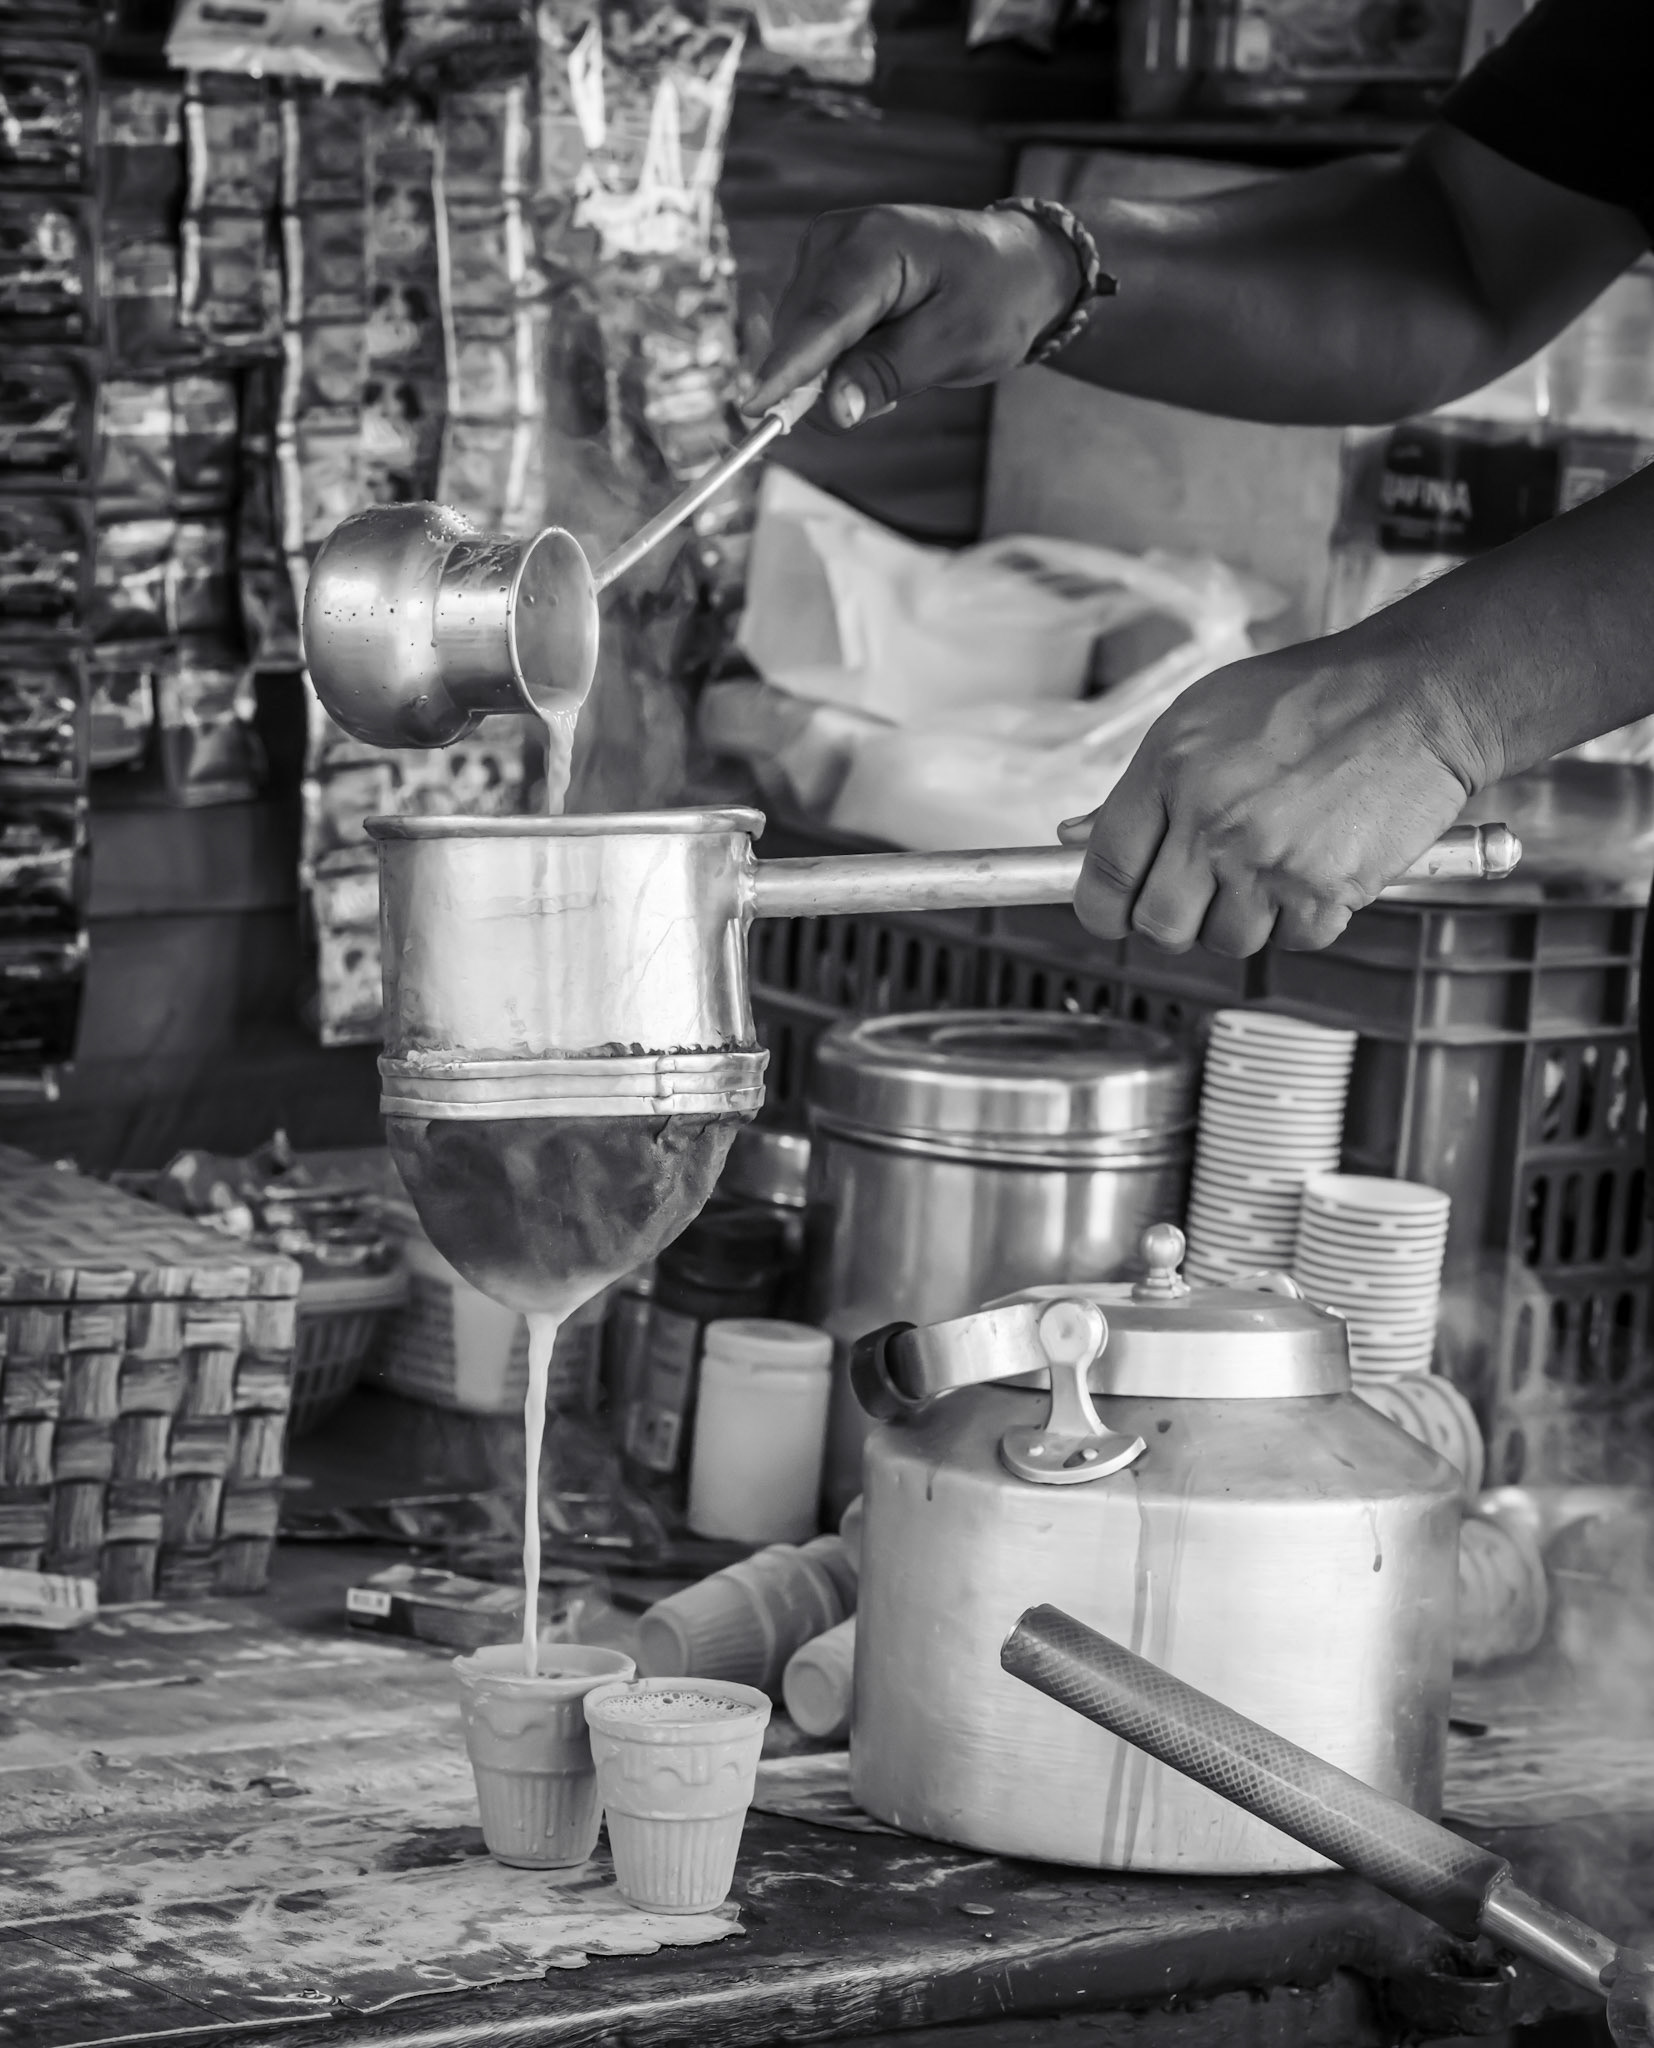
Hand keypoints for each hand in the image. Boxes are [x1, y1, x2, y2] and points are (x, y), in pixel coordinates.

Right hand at [745, 204, 1080, 429]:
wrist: (1017, 266)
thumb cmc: (996, 298)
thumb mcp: (955, 345)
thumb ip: (888, 374)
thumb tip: (832, 410)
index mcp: (873, 244)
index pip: (819, 321)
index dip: (786, 371)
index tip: (753, 410)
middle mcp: (835, 238)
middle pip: (800, 336)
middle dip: (828, 381)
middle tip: (894, 391)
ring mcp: (824, 253)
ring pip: (799, 341)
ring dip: (836, 372)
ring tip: (899, 361)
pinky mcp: (822, 274)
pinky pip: (809, 336)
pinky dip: (837, 359)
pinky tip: (881, 350)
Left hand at [1060, 629, 1480, 956]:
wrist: (1416, 696)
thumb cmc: (1311, 698)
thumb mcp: (1201, 718)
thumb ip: (1137, 788)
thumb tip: (1075, 838)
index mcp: (1170, 772)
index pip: (1103, 872)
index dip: (1101, 906)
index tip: (1114, 911)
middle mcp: (1213, 820)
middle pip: (1159, 926)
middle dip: (1175, 921)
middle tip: (1200, 893)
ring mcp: (1268, 860)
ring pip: (1227, 942)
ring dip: (1244, 919)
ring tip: (1270, 866)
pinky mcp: (1325, 890)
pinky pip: (1293, 941)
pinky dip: (1303, 919)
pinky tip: (1314, 868)